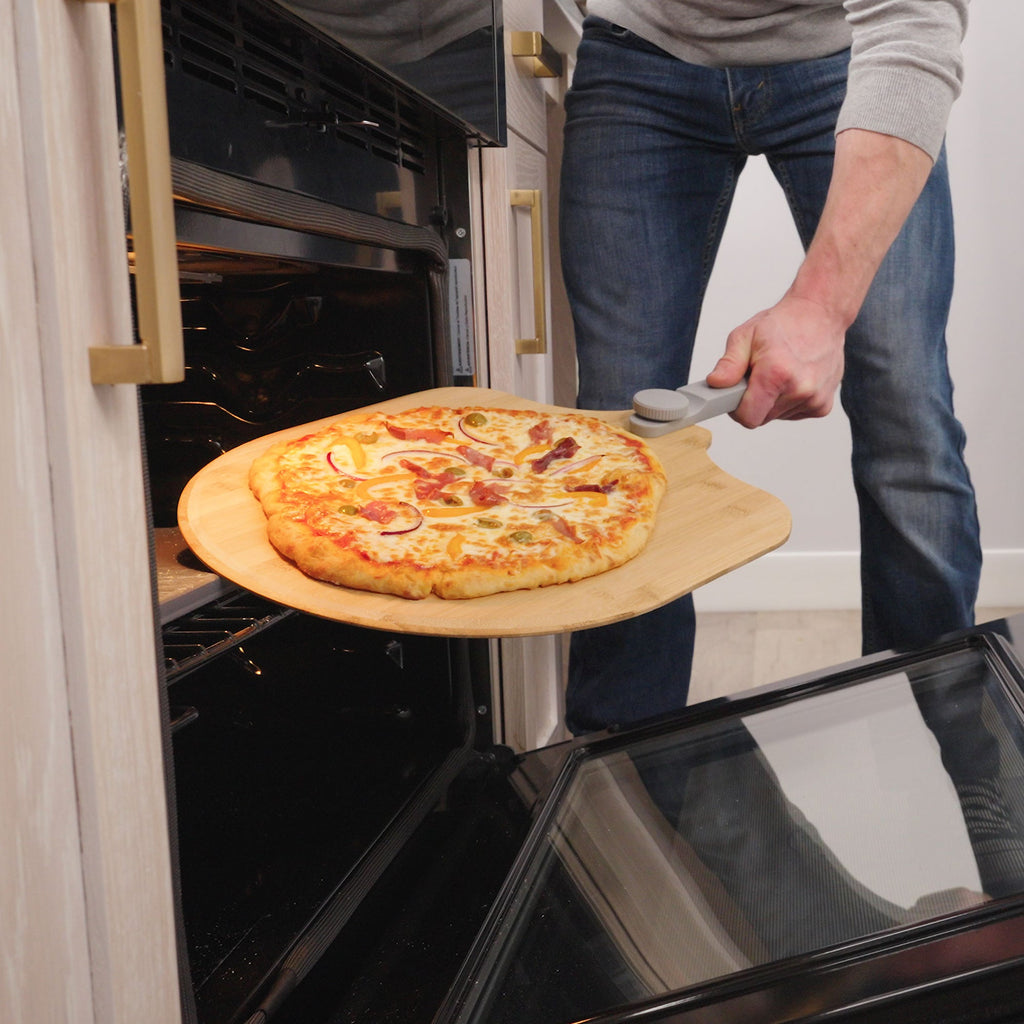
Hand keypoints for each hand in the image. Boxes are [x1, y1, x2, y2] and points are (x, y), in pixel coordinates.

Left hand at [706, 293, 845, 427]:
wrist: (821, 314)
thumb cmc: (785, 323)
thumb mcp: (745, 336)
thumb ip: (728, 364)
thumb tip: (716, 384)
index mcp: (777, 373)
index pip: (748, 417)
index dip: (737, 409)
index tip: (736, 394)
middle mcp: (800, 389)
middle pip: (761, 418)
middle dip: (754, 401)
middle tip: (758, 376)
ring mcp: (815, 399)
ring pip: (777, 416)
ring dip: (772, 400)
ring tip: (778, 373)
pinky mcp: (823, 405)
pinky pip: (793, 414)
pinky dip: (788, 401)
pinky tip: (793, 379)